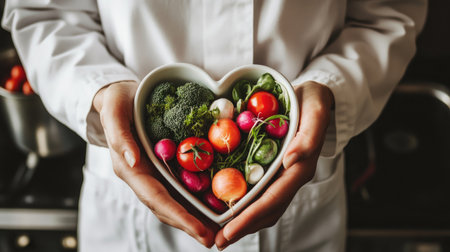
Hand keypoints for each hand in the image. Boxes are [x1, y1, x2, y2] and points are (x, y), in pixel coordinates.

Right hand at [93, 81, 216, 246]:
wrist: (117, 97)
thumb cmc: (116, 100)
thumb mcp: (114, 109)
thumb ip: (119, 135)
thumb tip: (132, 161)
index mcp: (129, 168)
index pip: (155, 198)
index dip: (178, 215)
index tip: (199, 230)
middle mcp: (140, 176)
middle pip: (165, 207)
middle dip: (189, 224)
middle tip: (214, 239)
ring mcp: (150, 174)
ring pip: (171, 202)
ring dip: (192, 218)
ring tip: (216, 231)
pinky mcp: (159, 168)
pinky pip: (176, 188)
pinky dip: (191, 201)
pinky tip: (209, 207)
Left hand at [214, 81, 333, 249]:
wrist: (316, 97)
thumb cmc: (314, 100)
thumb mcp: (314, 108)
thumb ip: (308, 136)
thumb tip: (291, 161)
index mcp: (302, 167)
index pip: (273, 198)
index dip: (251, 216)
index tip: (229, 230)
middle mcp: (293, 176)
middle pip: (268, 209)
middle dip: (244, 227)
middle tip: (218, 241)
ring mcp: (285, 176)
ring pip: (266, 206)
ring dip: (244, 223)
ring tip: (222, 234)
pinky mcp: (278, 170)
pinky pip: (262, 194)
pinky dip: (247, 206)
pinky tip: (230, 210)